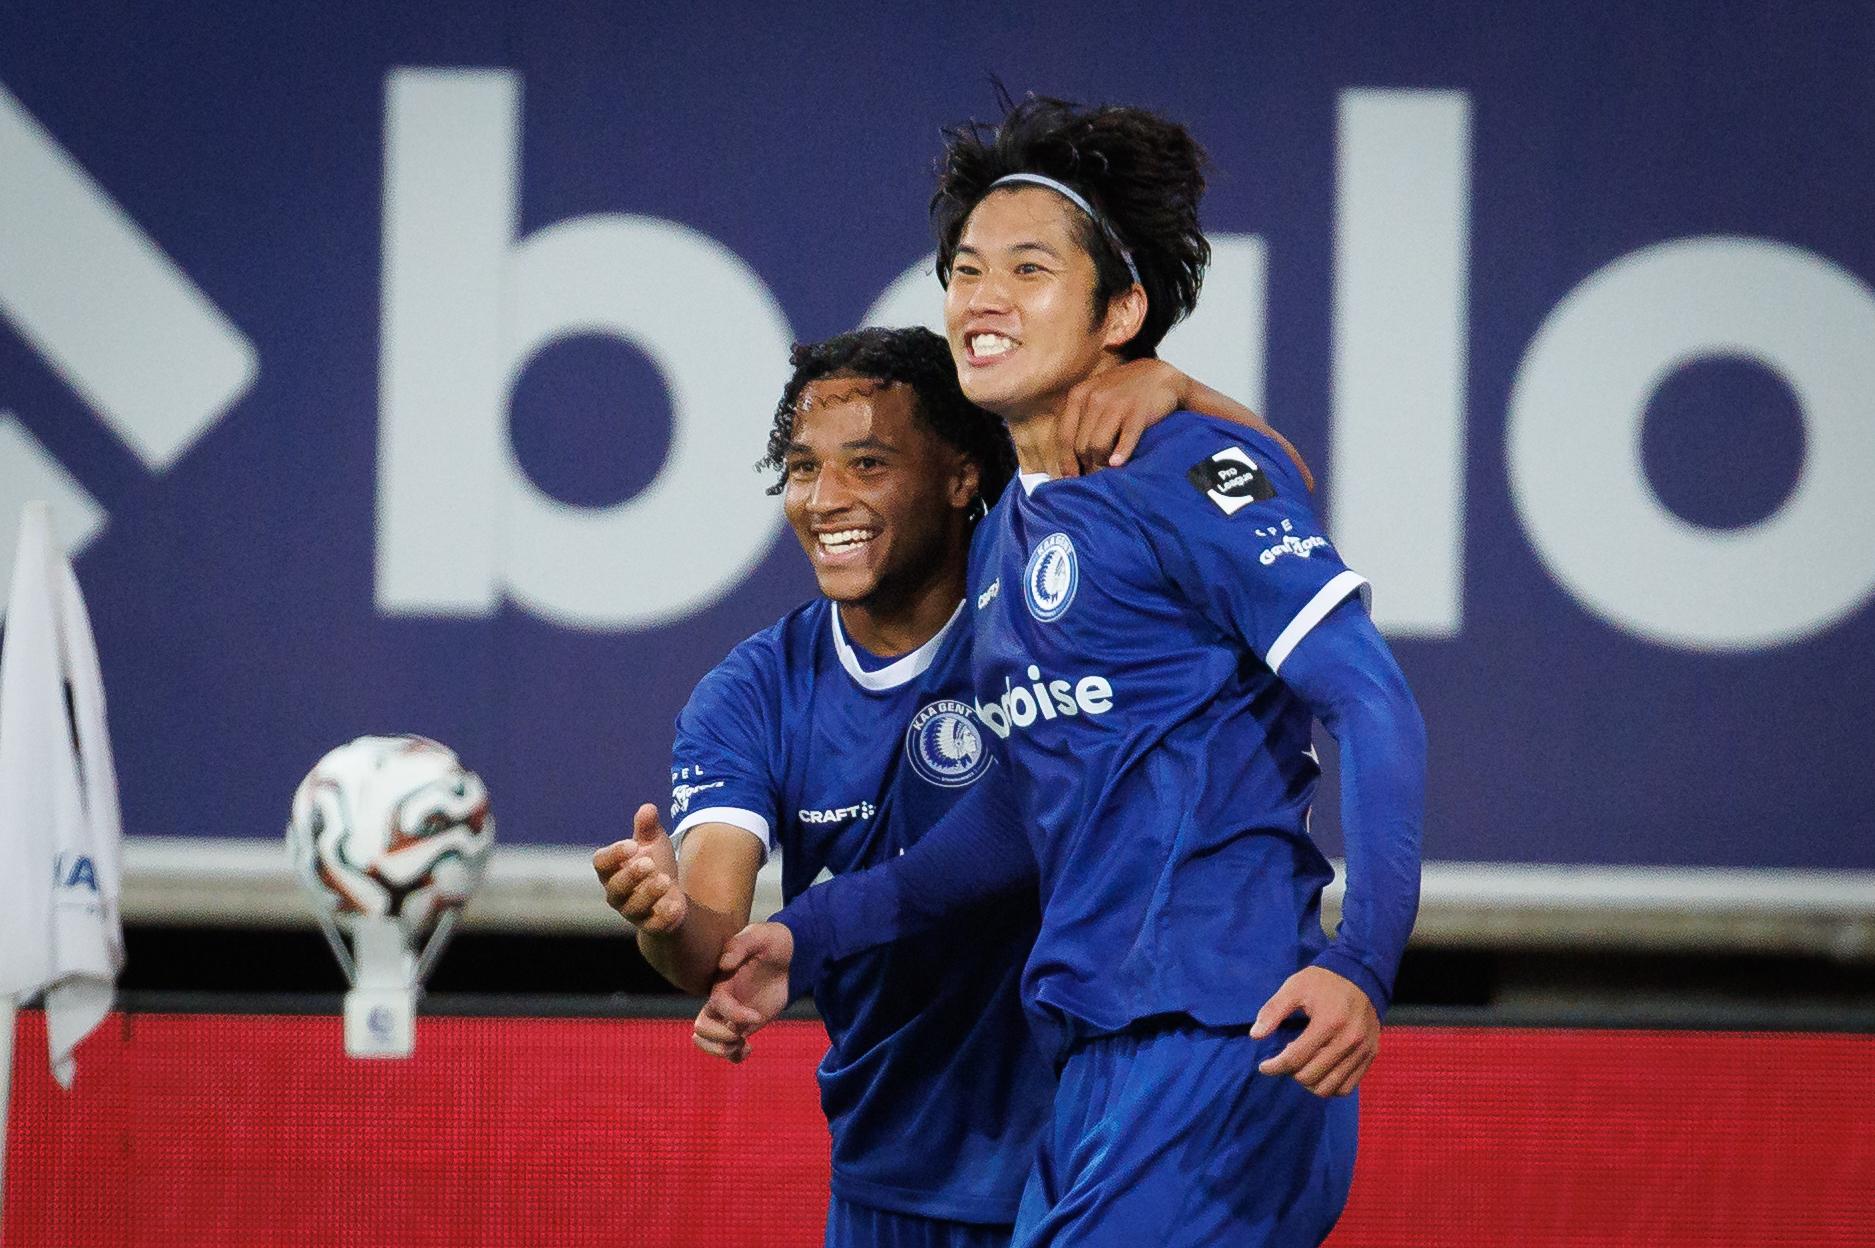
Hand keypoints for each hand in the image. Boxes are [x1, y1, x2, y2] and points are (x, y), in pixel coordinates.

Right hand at [592, 803, 687, 933]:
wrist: (670, 896)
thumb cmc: (654, 864)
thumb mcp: (653, 843)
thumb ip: (648, 827)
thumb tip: (648, 808)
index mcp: (612, 870)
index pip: (602, 863)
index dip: (614, 854)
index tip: (632, 844)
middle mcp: (617, 892)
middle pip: (615, 887)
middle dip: (630, 875)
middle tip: (649, 863)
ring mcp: (633, 911)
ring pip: (633, 907)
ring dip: (649, 893)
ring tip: (665, 879)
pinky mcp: (652, 925)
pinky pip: (654, 925)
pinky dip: (664, 916)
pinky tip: (675, 905)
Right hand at [692, 922, 793, 1059]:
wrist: (791, 953)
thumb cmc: (772, 940)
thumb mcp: (759, 935)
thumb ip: (741, 945)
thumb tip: (724, 964)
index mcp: (722, 982)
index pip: (716, 1006)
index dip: (734, 1015)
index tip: (757, 1015)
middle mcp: (723, 1000)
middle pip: (701, 1028)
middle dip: (718, 1038)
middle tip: (740, 1036)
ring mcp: (733, 1014)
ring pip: (710, 1041)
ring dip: (723, 1050)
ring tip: (743, 1045)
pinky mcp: (745, 1024)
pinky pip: (730, 1047)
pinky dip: (735, 1056)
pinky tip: (749, 1049)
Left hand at [1052, 359, 1189, 477]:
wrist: (1159, 375)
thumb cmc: (1123, 392)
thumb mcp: (1094, 395)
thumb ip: (1078, 418)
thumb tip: (1067, 455)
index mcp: (1078, 395)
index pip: (1064, 436)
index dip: (1066, 461)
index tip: (1072, 477)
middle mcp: (1094, 398)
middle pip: (1081, 446)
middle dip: (1088, 462)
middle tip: (1097, 467)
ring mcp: (1116, 404)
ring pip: (1098, 446)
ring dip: (1103, 460)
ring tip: (1111, 462)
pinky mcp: (1138, 411)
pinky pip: (1125, 440)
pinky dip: (1120, 454)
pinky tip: (1118, 463)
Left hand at [1250, 967, 1380, 1096]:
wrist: (1361, 975)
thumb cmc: (1323, 982)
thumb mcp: (1294, 987)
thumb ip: (1273, 1011)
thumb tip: (1255, 1035)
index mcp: (1328, 1022)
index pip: (1295, 1059)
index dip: (1274, 1067)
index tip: (1264, 1066)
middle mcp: (1349, 1041)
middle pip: (1310, 1076)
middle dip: (1290, 1072)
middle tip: (1285, 1060)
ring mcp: (1362, 1051)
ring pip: (1329, 1087)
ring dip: (1308, 1083)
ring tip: (1301, 1067)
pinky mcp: (1370, 1056)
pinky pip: (1347, 1087)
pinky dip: (1329, 1086)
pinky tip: (1319, 1072)